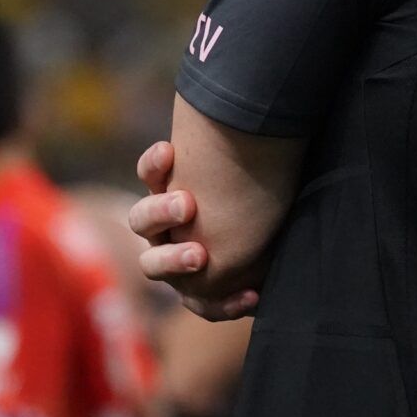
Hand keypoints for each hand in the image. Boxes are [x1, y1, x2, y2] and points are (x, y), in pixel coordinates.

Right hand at [130, 140, 259, 320]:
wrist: (274, 238)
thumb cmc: (258, 192)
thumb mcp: (251, 172)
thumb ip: (245, 151)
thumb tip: (257, 111)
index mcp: (169, 190)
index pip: (150, 173)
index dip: (154, 164)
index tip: (170, 150)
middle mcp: (163, 228)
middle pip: (141, 219)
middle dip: (160, 210)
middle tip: (187, 203)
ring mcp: (173, 262)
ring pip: (153, 265)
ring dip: (174, 260)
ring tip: (200, 255)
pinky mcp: (197, 295)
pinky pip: (201, 305)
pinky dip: (223, 302)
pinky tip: (251, 295)